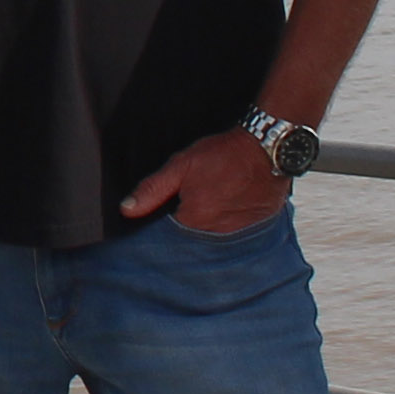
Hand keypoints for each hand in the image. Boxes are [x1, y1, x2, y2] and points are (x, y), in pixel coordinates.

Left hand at [123, 129, 294, 236]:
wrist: (267, 149)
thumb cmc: (224, 156)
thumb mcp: (181, 166)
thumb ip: (153, 189)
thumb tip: (127, 209)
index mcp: (193, 222)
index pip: (168, 239)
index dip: (163, 230)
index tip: (163, 220)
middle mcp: (215, 235)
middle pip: (192, 243)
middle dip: (185, 234)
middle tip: (192, 211)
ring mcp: (237, 236)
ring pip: (212, 244)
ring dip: (207, 235)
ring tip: (210, 213)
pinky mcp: (254, 232)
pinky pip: (234, 240)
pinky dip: (227, 232)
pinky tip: (227, 217)